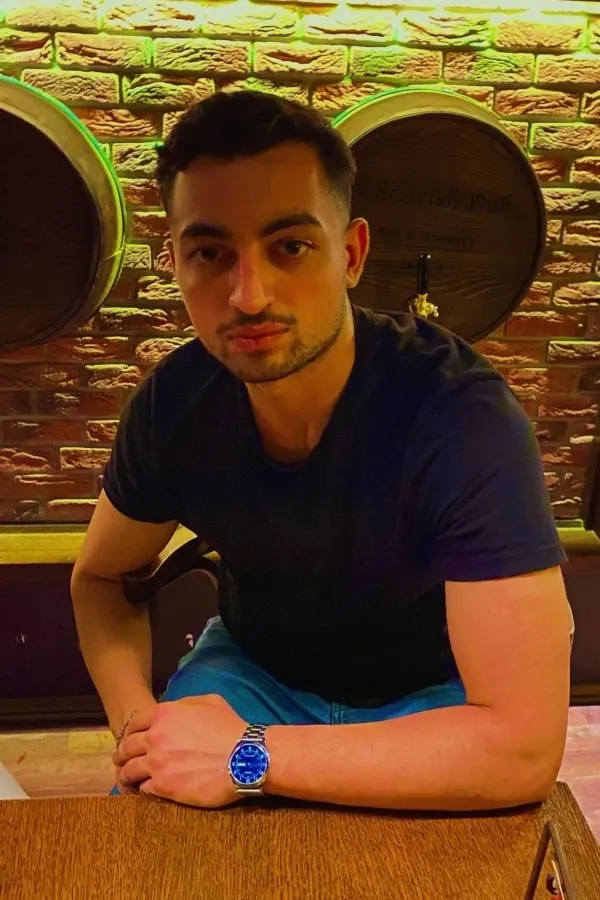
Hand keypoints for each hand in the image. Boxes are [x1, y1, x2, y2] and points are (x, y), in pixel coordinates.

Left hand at [112, 694, 247, 807]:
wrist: (244, 757)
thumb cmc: (231, 728)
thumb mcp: (209, 702)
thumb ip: (185, 704)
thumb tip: (176, 710)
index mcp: (164, 714)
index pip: (133, 723)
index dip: (130, 733)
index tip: (130, 740)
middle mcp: (155, 737)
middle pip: (126, 748)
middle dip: (122, 755)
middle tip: (122, 762)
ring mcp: (156, 763)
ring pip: (128, 771)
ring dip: (126, 776)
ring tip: (127, 782)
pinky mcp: (163, 786)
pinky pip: (143, 789)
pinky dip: (142, 790)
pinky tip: (145, 792)